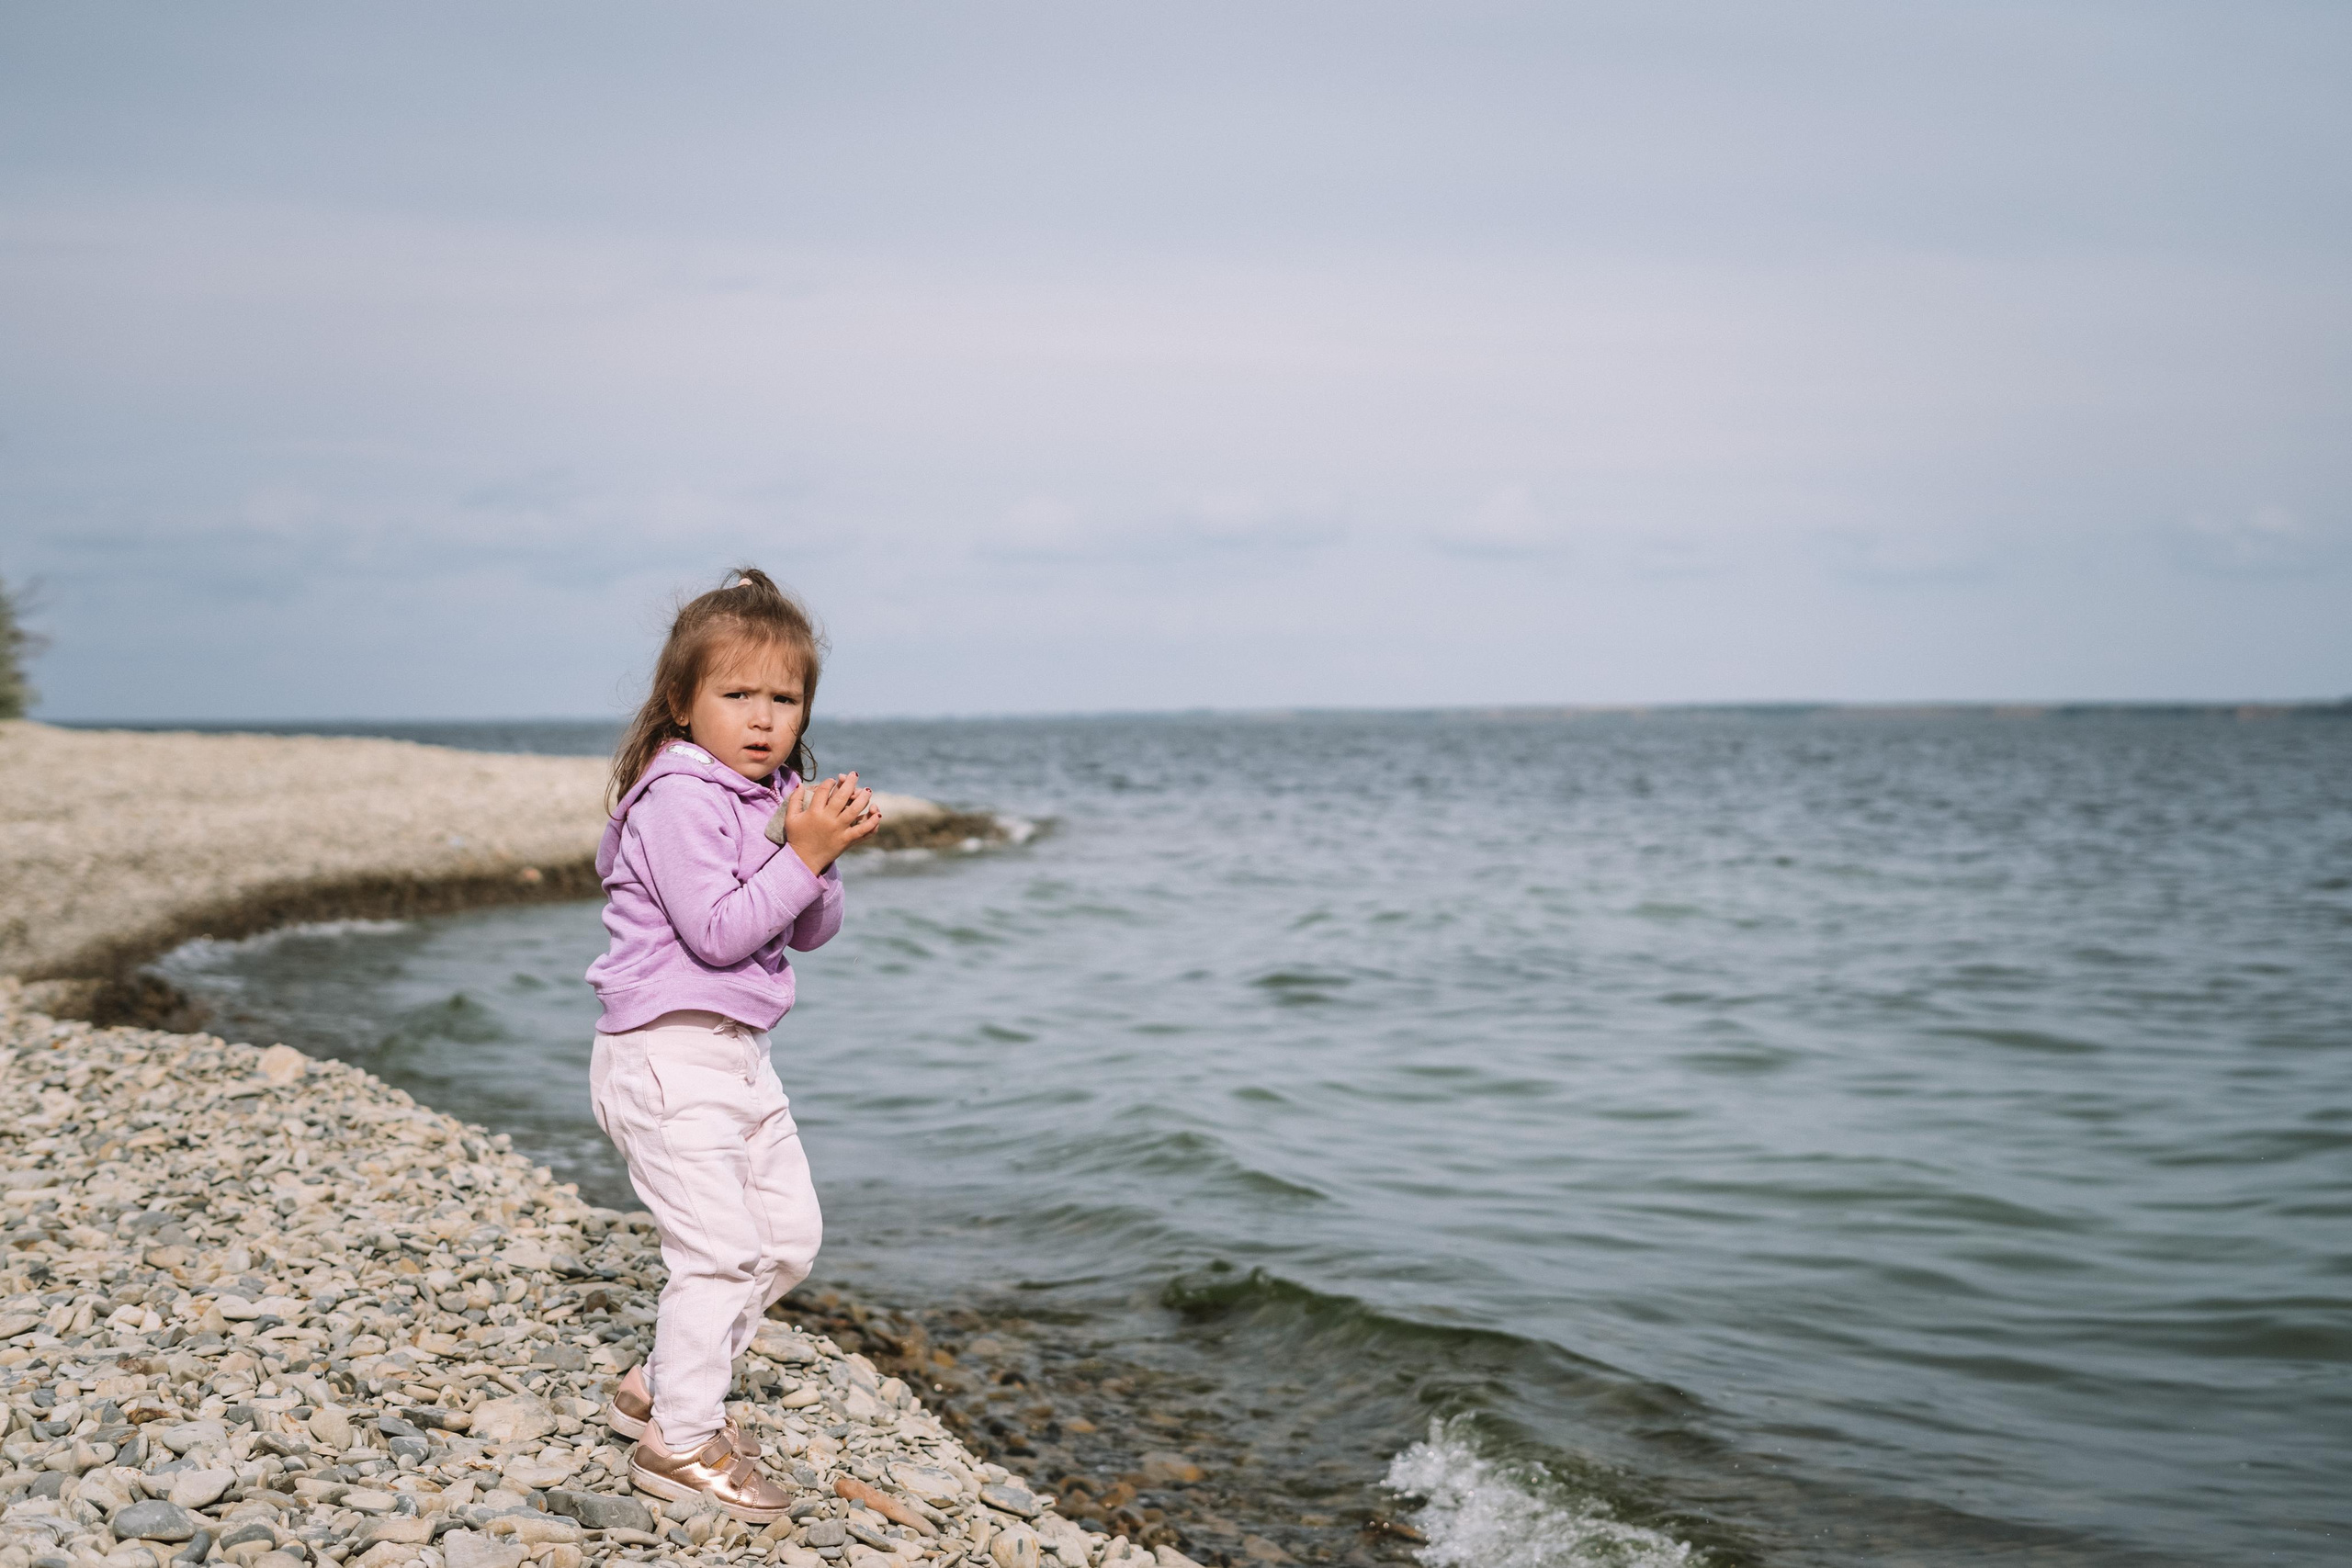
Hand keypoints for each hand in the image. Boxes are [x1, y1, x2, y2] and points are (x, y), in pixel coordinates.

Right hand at [766, 772, 880, 875]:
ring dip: (863, 798)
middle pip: (842, 796)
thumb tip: (801, 784)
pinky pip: (862, 830)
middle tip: (854, 775)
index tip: (833, 780)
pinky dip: (871, 822)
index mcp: (814, 812)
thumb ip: (795, 800)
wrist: (804, 860)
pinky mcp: (846, 840)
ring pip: (855, 810)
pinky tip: (877, 813)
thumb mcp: (791, 818)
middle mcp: (828, 819)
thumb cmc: (797, 837)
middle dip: (850, 783)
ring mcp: (839, 829)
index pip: (824, 790)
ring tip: (867, 790)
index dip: (829, 782)